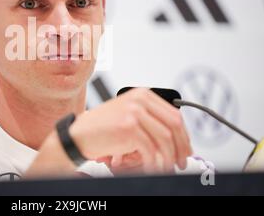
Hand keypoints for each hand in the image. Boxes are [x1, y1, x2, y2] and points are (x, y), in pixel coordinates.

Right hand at [70, 88, 192, 171]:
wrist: (79, 135)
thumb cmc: (102, 128)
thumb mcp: (128, 115)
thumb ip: (150, 120)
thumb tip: (176, 138)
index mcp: (142, 95)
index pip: (174, 115)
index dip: (183, 136)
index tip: (185, 150)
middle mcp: (140, 100)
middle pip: (174, 125)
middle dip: (181, 147)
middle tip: (181, 162)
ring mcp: (134, 112)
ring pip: (165, 139)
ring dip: (168, 158)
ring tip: (166, 168)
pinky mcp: (129, 127)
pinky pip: (150, 150)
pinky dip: (154, 163)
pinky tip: (151, 168)